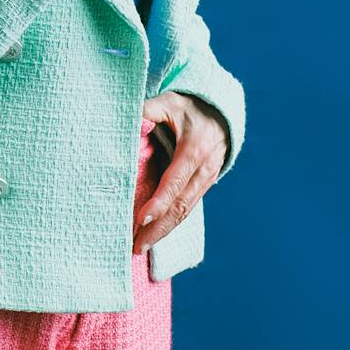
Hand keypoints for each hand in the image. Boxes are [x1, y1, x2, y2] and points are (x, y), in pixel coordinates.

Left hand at [133, 92, 230, 252]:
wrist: (220, 111)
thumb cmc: (188, 106)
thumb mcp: (168, 102)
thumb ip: (148, 111)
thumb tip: (129, 121)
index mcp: (193, 150)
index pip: (174, 182)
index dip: (159, 202)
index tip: (141, 219)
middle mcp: (203, 170)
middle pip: (180, 205)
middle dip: (158, 228)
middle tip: (136, 246)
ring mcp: (206, 180)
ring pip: (185, 211)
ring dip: (164, 231)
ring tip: (141, 247)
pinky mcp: (204, 184)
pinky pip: (188, 207)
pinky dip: (172, 223)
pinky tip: (156, 234)